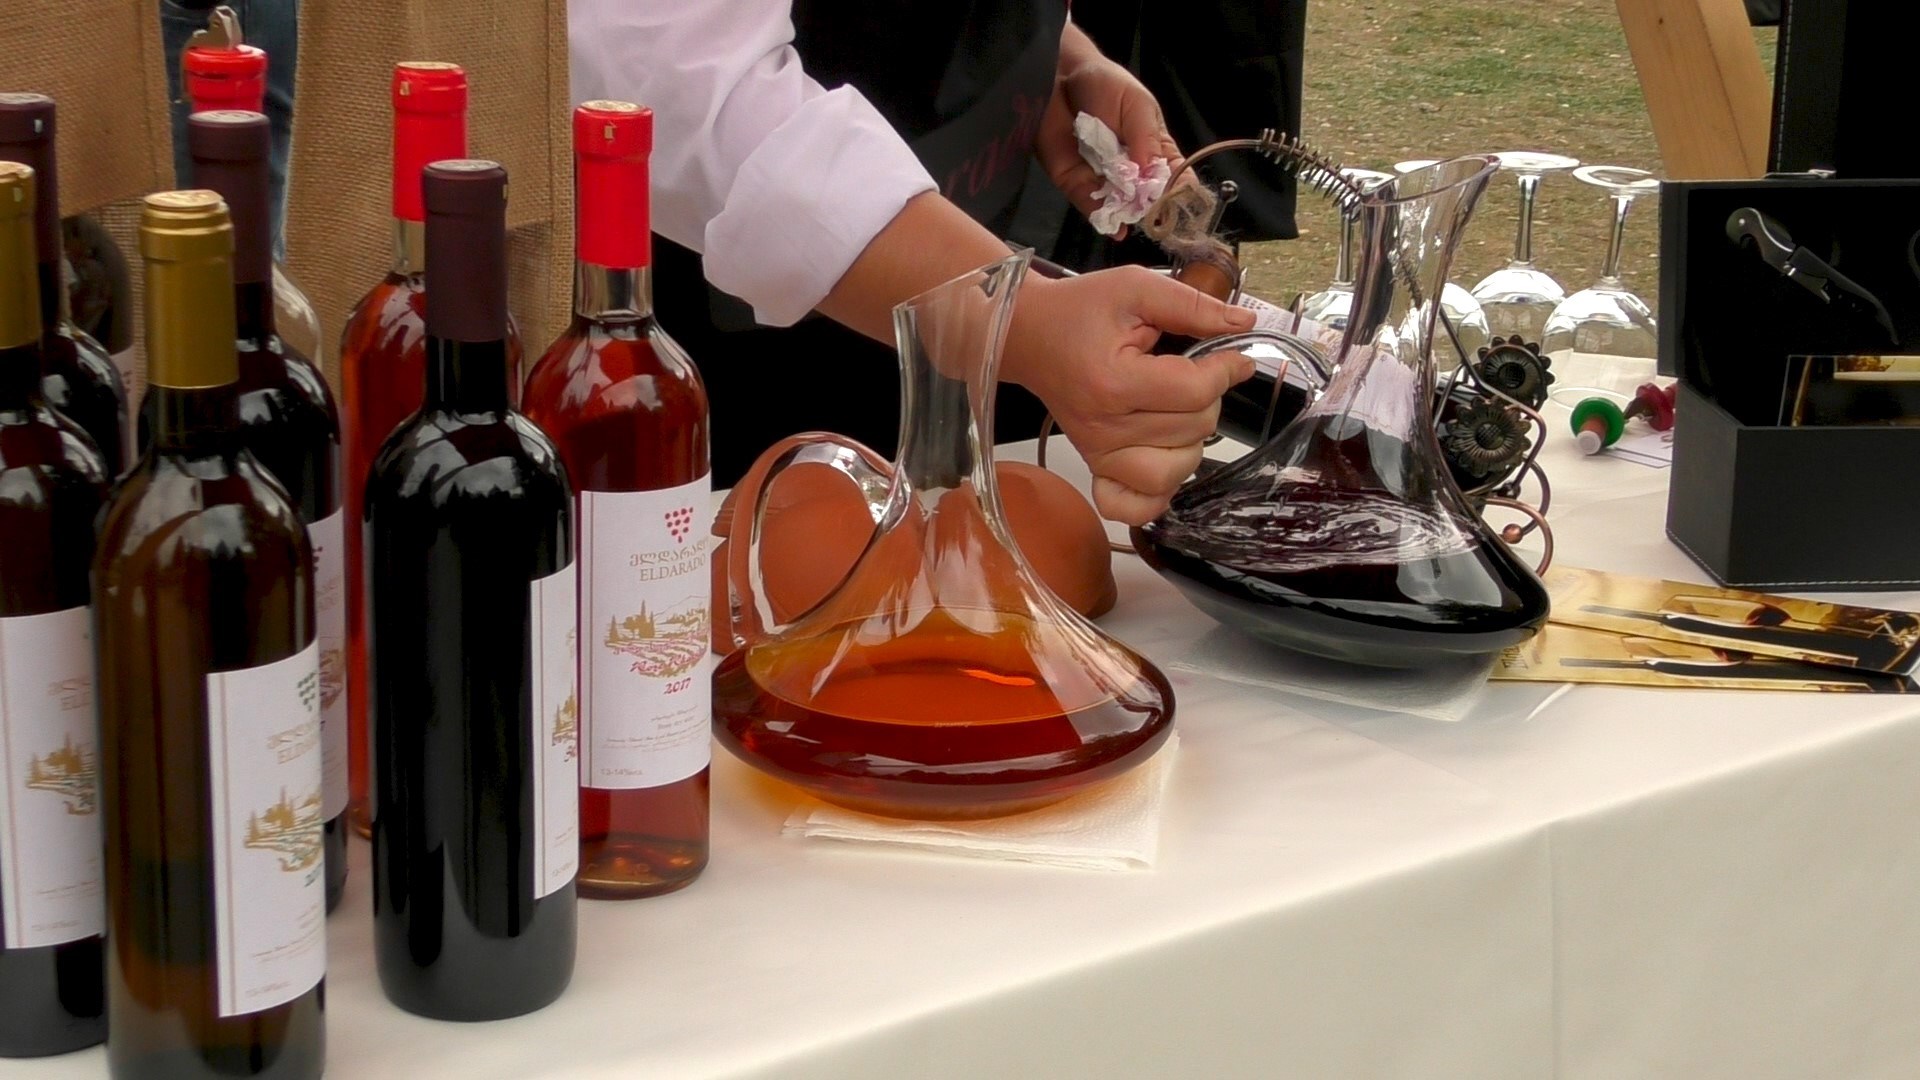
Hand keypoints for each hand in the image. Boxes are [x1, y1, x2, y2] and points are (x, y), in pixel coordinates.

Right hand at [1003, 266, 1256, 524]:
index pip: (1195, 391)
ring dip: (1192, 440)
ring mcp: (1098, 453)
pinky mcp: (1096, 466)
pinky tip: (1165, 459)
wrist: (1029, 334)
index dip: (1227, 369)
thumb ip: (1192, 305)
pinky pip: (1134, 506)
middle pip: (1193, 429)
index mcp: (1113, 382)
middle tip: (1192, 372)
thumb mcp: (1136, 288)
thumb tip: (1244, 323)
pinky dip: (1158, 494)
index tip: (1231, 354)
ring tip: (1179, 410)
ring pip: (1176, 470)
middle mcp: (1104, 427)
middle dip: (1209, 397)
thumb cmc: (1079, 310)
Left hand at [1034, 29, 1180, 236]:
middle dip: (1151, 206)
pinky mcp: (1075, 182)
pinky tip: (1113, 225)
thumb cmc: (1105, 84)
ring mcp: (1103, 178)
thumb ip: (1146, 140)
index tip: (1184, 202)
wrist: (1058, 76)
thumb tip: (1153, 176)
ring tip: (1133, 216)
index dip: (1180, 190)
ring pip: (1119, 205)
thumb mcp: (1136, 105)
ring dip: (1126, 212)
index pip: (1173, 175)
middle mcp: (1130, 169)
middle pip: (1146, 196)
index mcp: (1153, 149)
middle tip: (1155, 213)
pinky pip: (1089, 203)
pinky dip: (1099, 215)